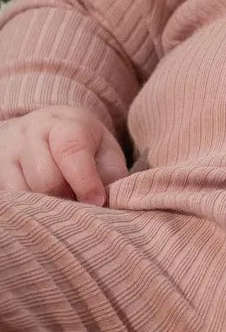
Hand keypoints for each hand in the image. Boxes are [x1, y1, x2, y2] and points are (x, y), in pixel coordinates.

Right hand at [0, 105, 127, 204]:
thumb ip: (110, 175)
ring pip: (26, 193)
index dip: (85, 181)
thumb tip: (105, 205)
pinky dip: (32, 208)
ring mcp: (8, 152)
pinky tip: (46, 201)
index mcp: (64, 123)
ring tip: (64, 199)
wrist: (43, 130)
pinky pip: (13, 200)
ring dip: (50, 205)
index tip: (97, 201)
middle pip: (47, 180)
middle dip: (69, 197)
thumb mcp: (105, 152)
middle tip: (81, 201)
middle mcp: (29, 134)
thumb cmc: (85, 146)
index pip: (70, 151)